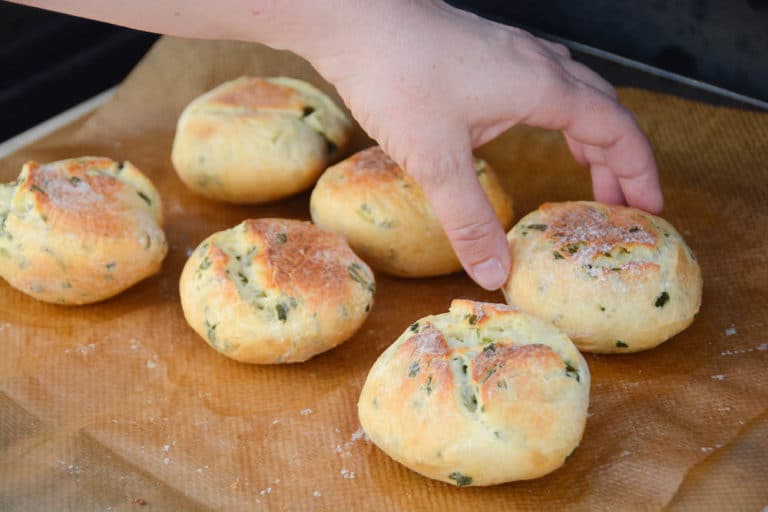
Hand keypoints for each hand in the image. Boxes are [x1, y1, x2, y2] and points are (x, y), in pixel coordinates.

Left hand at [308, 1, 661, 289]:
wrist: (355, 18)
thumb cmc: (397, 75)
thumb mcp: (436, 160)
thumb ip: (468, 219)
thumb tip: (493, 273)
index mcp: (543, 87)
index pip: (615, 130)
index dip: (638, 171)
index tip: (648, 208)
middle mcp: (537, 65)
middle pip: (603, 110)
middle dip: (618, 159)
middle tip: (620, 204)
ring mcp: (510, 54)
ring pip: (573, 93)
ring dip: (589, 134)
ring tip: (589, 171)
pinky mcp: (484, 53)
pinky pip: (542, 83)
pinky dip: (556, 114)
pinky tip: (530, 128)